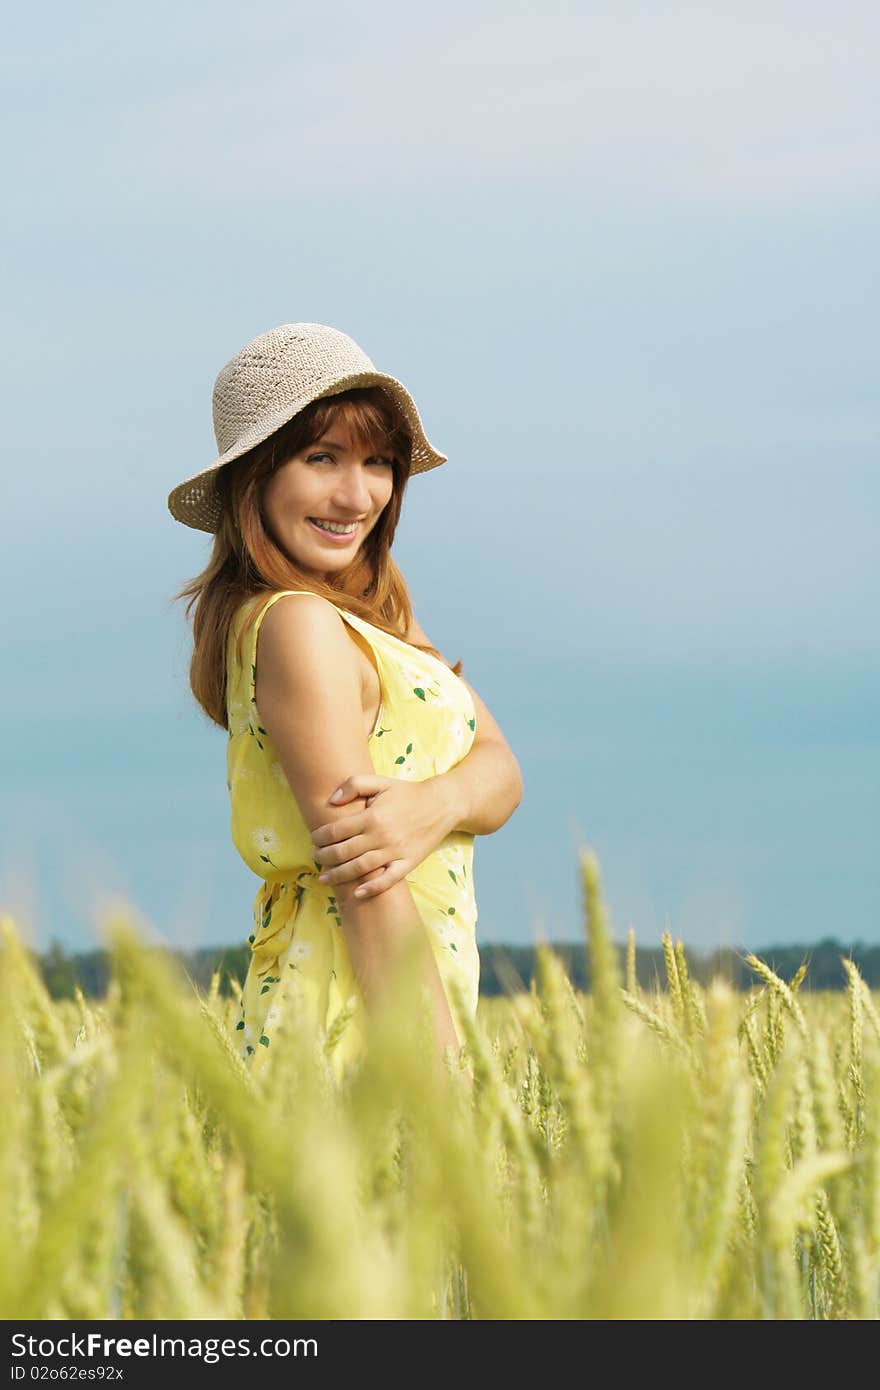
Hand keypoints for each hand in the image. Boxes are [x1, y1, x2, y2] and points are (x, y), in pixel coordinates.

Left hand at [311, 774, 456, 898]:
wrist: (442, 805)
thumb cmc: (407, 793)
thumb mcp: (381, 781)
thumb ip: (354, 785)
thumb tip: (331, 801)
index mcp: (372, 816)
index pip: (337, 831)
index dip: (320, 837)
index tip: (314, 839)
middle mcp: (381, 836)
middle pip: (343, 852)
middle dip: (324, 857)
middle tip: (315, 858)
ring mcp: (395, 852)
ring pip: (360, 868)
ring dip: (338, 875)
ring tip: (324, 878)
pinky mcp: (407, 863)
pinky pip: (388, 880)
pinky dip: (372, 889)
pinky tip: (357, 893)